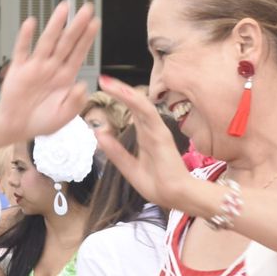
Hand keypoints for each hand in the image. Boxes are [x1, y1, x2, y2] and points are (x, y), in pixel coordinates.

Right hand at [0, 1, 96, 141]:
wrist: (16, 127)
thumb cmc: (41, 120)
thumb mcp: (64, 117)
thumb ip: (75, 102)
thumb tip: (83, 85)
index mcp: (65, 77)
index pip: (79, 53)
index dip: (87, 38)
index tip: (95, 23)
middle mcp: (52, 68)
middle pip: (66, 42)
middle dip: (77, 25)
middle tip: (86, 8)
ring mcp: (35, 66)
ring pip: (47, 42)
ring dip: (55, 25)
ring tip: (64, 8)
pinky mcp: (18, 70)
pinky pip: (22, 51)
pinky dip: (25, 37)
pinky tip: (31, 24)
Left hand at [91, 76, 202, 213]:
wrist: (177, 197)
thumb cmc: (159, 185)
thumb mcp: (130, 167)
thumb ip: (116, 151)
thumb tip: (99, 134)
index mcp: (146, 136)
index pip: (132, 111)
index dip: (119, 99)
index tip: (104, 89)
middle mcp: (152, 129)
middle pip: (135, 103)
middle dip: (119, 89)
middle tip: (102, 78)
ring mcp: (157, 130)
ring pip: (140, 104)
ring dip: (123, 91)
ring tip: (107, 82)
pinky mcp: (161, 134)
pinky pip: (147, 113)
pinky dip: (134, 101)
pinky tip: (121, 93)